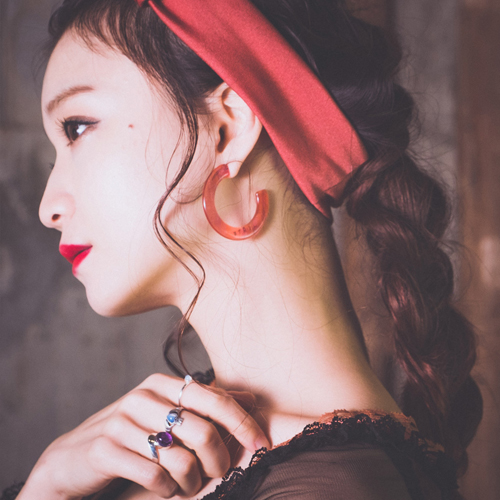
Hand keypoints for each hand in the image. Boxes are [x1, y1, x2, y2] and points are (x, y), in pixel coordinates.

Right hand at [18, 373, 269, 499]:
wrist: (73, 458)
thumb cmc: (133, 434)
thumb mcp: (169, 412)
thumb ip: (209, 403)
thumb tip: (252, 398)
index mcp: (163, 384)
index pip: (216, 399)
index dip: (243, 423)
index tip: (262, 445)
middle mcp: (143, 397)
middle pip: (203, 430)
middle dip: (220, 460)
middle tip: (219, 475)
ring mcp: (122, 422)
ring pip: (181, 458)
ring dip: (193, 482)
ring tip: (189, 487)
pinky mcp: (105, 450)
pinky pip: (154, 476)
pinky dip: (167, 490)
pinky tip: (165, 490)